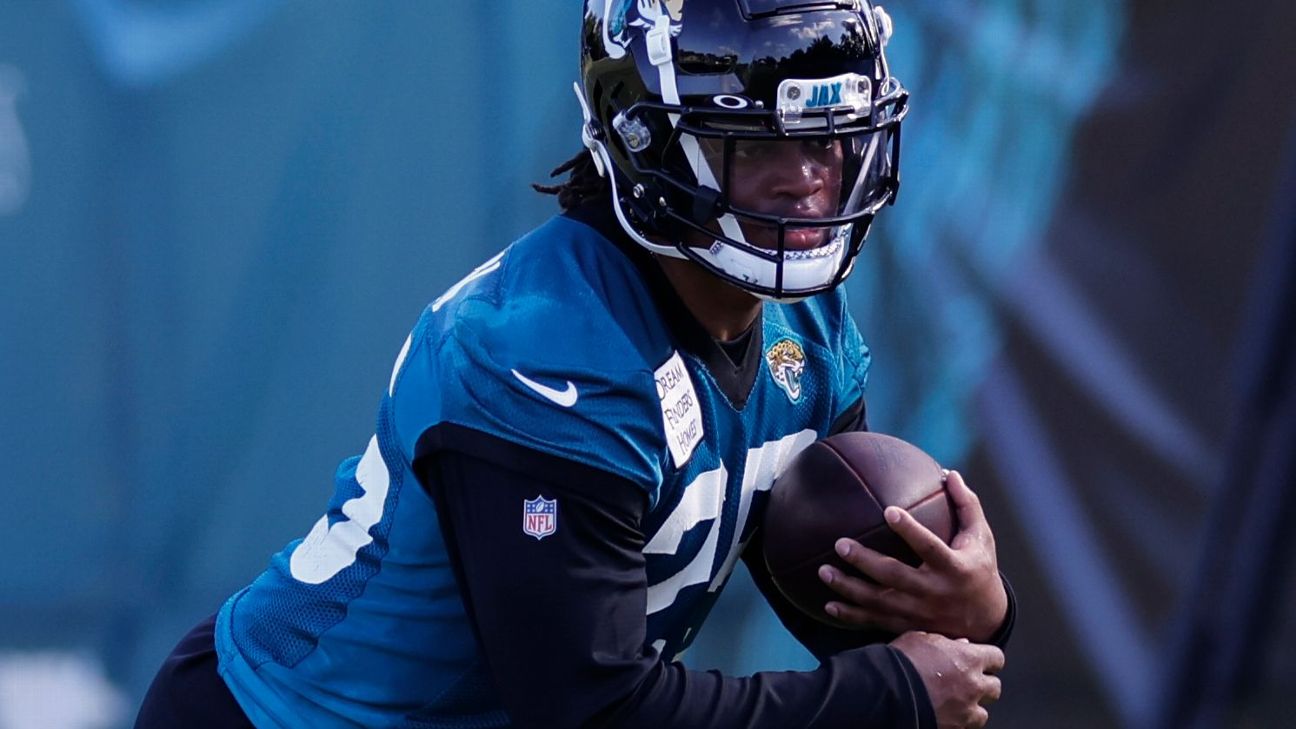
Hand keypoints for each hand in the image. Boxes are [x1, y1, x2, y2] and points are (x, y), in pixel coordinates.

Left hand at [817, 470, 1008, 640]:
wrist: (986, 619)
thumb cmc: (979, 568)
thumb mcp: (982, 538)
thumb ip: (967, 506)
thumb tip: (949, 473)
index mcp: (954, 568)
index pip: (930, 547)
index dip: (910, 530)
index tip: (889, 510)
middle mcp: (934, 592)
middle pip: (894, 576)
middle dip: (865, 562)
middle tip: (840, 544)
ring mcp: (918, 612)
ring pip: (879, 601)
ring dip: (848, 588)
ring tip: (823, 571)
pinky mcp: (907, 625)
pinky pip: (875, 621)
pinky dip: (851, 615)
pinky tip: (829, 605)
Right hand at [891, 631, 1003, 728]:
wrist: (888, 691)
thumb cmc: (903, 662)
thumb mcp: (921, 639)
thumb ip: (945, 642)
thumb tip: (960, 644)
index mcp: (969, 659)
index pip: (997, 658)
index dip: (989, 659)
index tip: (981, 660)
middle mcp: (974, 685)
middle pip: (995, 688)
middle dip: (984, 685)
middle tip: (968, 682)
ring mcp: (966, 710)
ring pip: (984, 713)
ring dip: (973, 708)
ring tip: (958, 704)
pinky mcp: (955, 727)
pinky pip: (966, 727)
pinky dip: (959, 722)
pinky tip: (947, 715)